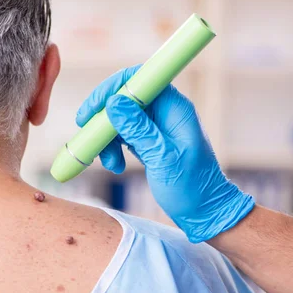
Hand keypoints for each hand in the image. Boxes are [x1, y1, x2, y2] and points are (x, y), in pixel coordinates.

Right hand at [76, 66, 254, 242]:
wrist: (205, 213)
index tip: (92, 110)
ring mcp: (156, 127)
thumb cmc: (192, 188)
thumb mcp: (163, 159)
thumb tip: (114, 103)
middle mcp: (165, 112)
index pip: (140, 80)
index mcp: (175, 109)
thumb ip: (139, 130)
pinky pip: (123, 134)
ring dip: (107, 138)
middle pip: (125, 98)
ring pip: (120, 118)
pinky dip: (113, 148)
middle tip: (88, 135)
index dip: (112, 88)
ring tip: (109, 163)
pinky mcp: (149, 141)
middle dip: (104, 117)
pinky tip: (115, 166)